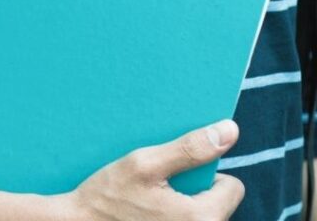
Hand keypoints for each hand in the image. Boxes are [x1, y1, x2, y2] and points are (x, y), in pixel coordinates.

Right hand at [63, 120, 243, 220]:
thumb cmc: (110, 196)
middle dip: (194, 191)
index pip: (232, 187)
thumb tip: (230, 130)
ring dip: (184, 206)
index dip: (207, 173)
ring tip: (151, 201)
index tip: (177, 172)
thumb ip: (190, 148)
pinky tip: (147, 215)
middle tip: (159, 187)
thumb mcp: (145, 163)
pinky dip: (173, 218)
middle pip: (219, 205)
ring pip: (203, 217)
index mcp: (204, 218)